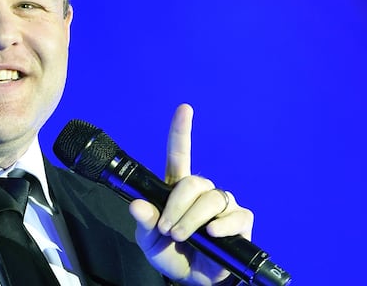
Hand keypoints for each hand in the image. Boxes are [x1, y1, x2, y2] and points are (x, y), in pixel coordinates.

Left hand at [129, 104, 254, 284]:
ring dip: (192, 219)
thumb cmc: (171, 254)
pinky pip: (234, 216)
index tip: (184, 109)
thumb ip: (145, 223)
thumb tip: (136, 205)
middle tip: (168, 229)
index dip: (181, 130)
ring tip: (182, 237)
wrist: (194, 279)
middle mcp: (202, 191)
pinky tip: (211, 234)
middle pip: (194, 181)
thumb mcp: (150, 242)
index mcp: (177, 189)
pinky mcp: (241, 221)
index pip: (179, 154)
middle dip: (177, 206)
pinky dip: (221, 226)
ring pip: (211, 199)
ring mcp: (223, 205)